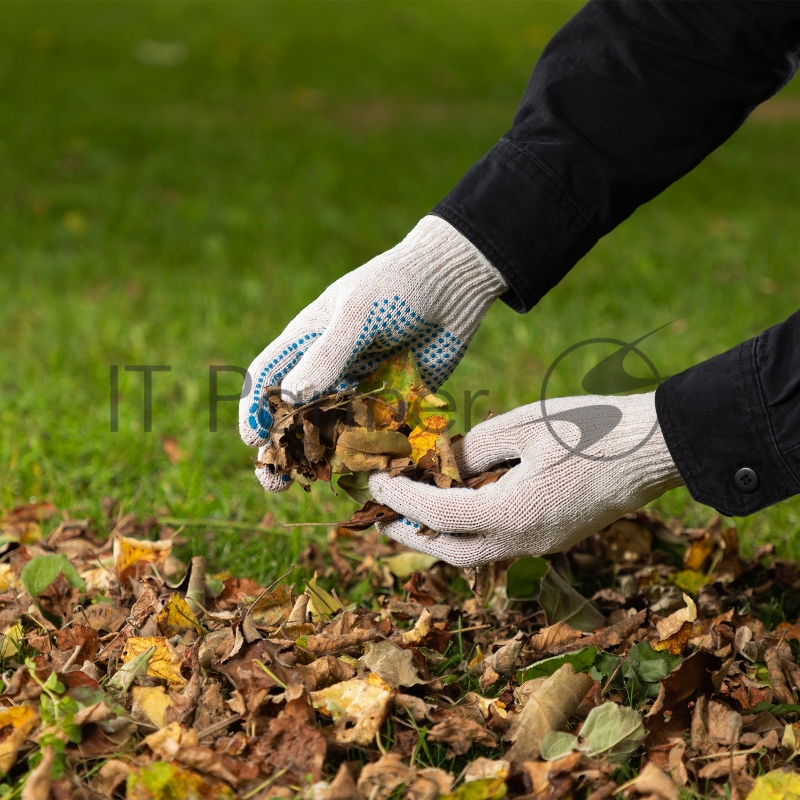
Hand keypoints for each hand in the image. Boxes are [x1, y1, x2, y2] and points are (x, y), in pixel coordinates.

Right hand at [239, 215, 506, 491]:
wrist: (452, 283)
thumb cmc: (396, 286)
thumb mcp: (358, 314)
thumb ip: (327, 356)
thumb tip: (289, 400)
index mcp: (306, 342)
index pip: (267, 380)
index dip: (254, 410)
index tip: (254, 441)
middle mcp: (328, 371)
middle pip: (294, 415)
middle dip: (283, 448)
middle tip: (276, 480)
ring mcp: (360, 388)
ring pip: (333, 432)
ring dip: (323, 458)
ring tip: (316, 481)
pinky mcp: (393, 402)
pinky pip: (375, 434)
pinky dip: (368, 453)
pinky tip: (367, 471)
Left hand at [368, 392, 682, 566]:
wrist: (653, 448)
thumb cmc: (590, 428)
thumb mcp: (522, 426)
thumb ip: (473, 449)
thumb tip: (443, 464)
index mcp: (511, 513)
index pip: (437, 513)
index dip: (399, 498)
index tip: (373, 482)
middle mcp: (524, 541)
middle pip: (453, 552)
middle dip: (412, 536)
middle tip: (382, 517)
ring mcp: (543, 545)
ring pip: (477, 555)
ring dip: (441, 538)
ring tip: (414, 516)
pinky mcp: (556, 538)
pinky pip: (501, 545)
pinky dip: (470, 533)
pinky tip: (462, 509)